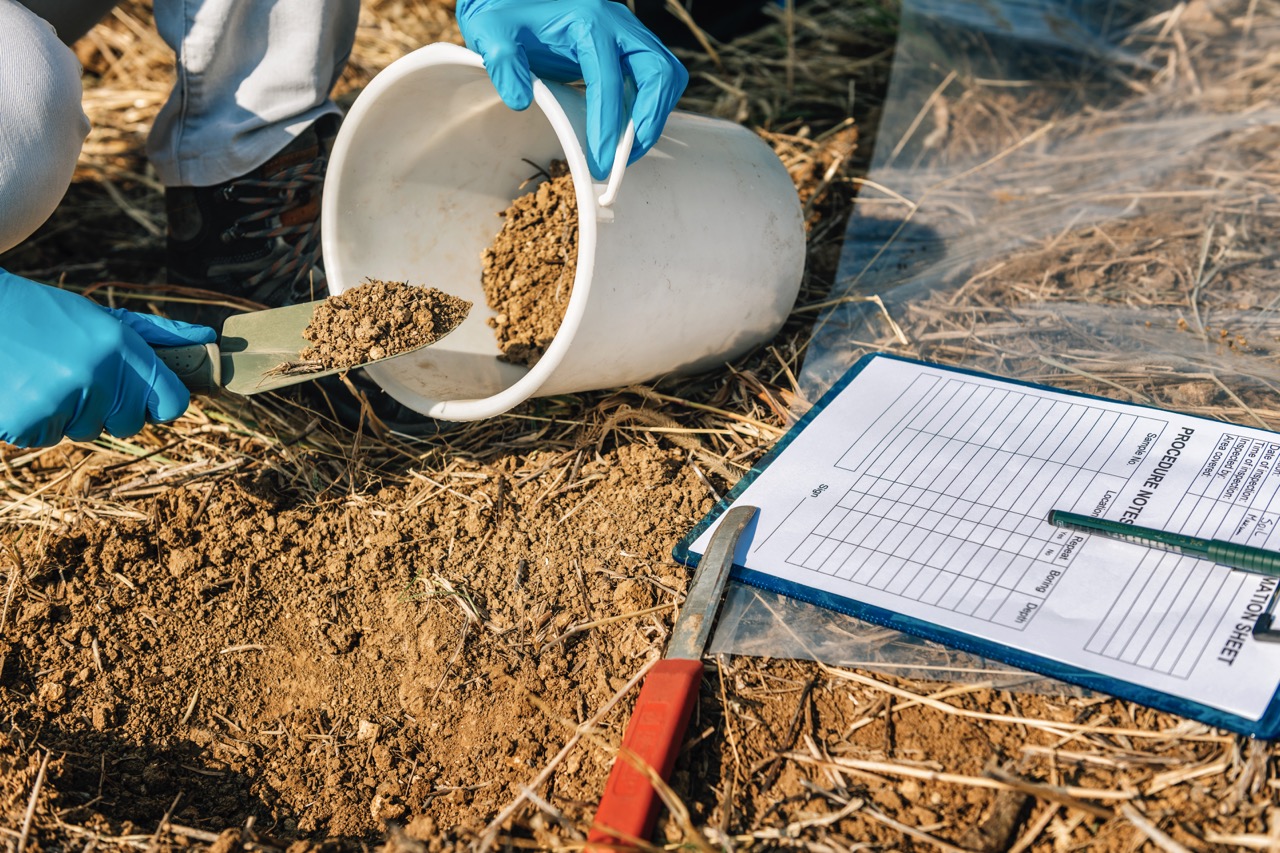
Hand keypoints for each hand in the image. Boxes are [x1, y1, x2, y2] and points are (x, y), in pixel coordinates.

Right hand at [0, 270, 215, 447]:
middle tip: (78, 376)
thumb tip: (208, 338)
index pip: (172, 403)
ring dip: (69, 414)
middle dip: (109, 409)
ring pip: (86, 432)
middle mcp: (98, 376)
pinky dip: (36, 421)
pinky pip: (48, 438)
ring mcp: (62, 400)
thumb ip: (158, 333)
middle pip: (130, 424)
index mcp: (122, 348)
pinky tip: (22, 388)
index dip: (159, 403)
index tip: (143, 396)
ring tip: (44, 376)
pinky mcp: (28, 421)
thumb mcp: (103, 317)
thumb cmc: (46, 315)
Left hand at [456, 0, 688, 179]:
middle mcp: (618, 24)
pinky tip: (623, 132)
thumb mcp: (492, 33)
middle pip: (659, 73)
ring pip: (665, 77)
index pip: (609, 80)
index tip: (601, 164)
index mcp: (589, 21)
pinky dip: (647, 108)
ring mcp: (627, 34)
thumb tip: (520, 100)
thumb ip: (503, 63)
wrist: (513, 0)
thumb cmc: (505, 15)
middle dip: (647, 121)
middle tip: (624, 159)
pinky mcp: (628, 47)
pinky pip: (654, 78)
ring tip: (626, 151)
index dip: (608, 127)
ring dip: (652, 117)